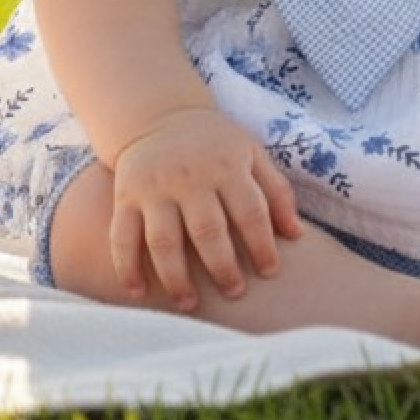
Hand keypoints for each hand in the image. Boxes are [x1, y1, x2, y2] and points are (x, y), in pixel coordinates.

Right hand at [108, 107, 301, 310]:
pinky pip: (122, 237)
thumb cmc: (215, 144)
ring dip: (176, 278)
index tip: (270, 272)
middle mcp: (190, 178)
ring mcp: (155, 189)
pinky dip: (128, 268)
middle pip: (207, 231)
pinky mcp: (126, 197)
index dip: (262, 245)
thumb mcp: (251, 153)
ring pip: (163, 241)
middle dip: (222, 267)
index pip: (250, 211)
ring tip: (189, 304)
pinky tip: (138, 293)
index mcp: (226, 166)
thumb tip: (297, 235)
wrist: (159, 115)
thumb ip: (276, 191)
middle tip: (234, 292)